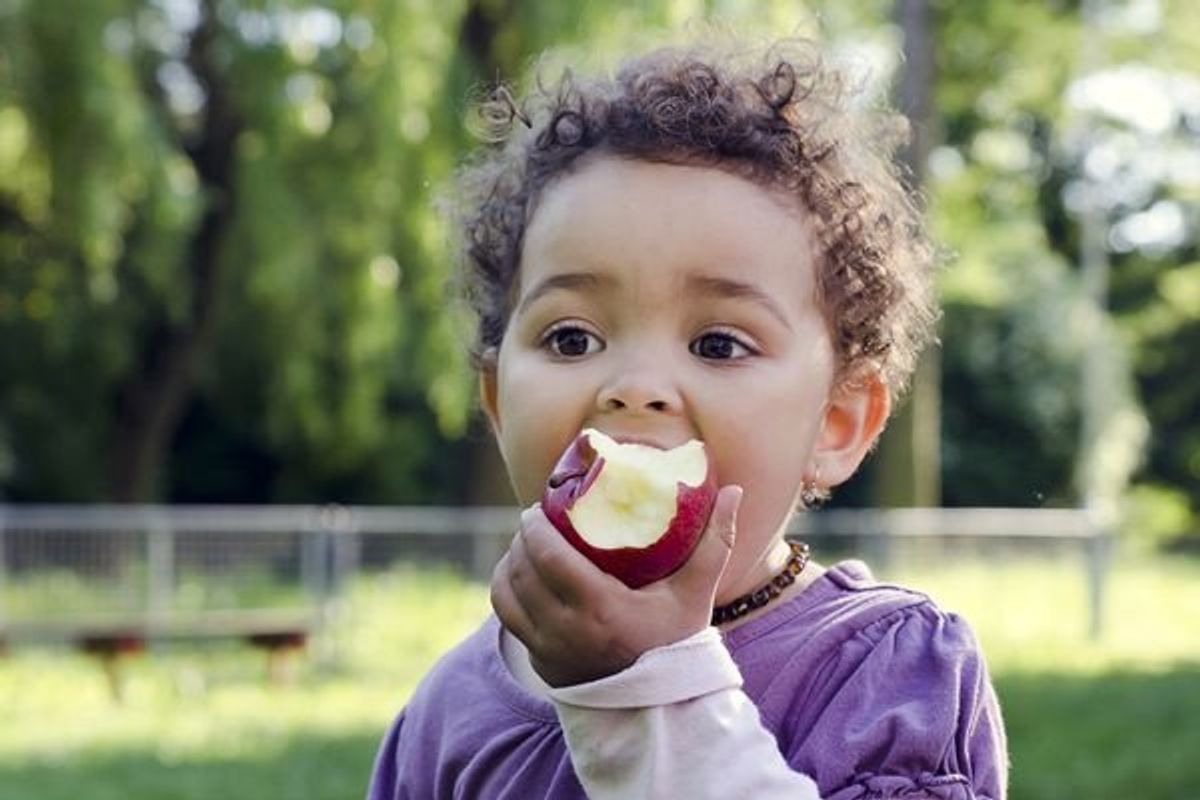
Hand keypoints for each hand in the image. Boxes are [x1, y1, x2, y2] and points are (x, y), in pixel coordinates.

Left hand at [491, 484, 742, 687]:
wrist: (661, 708)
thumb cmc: (678, 643)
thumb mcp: (697, 593)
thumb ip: (716, 542)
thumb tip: (735, 491)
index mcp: (600, 609)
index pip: (549, 557)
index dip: (534, 528)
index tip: (536, 507)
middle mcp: (567, 631)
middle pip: (523, 571)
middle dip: (521, 539)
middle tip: (531, 520)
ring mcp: (548, 651)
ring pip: (507, 595)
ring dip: (508, 564)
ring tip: (522, 545)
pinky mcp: (540, 663)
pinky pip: (508, 620)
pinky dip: (506, 593)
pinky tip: (516, 577)